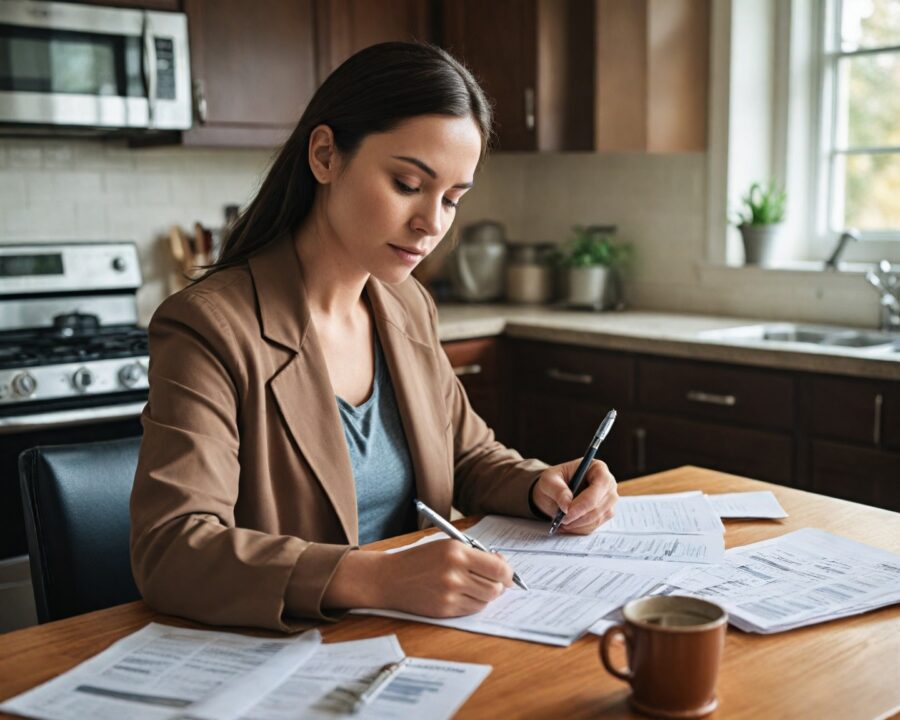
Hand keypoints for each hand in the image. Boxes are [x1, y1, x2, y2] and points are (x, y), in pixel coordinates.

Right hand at [323, 539, 513, 616]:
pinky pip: (471, 610)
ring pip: (485, 600)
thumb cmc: (418, 560)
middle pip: (495, 587)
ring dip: (485, 594)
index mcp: (456, 552)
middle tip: (493, 581)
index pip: (498, 567)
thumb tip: (502, 565)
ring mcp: (449, 594)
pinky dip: (473, 603)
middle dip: (498, 585)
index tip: (508, 574)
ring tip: (473, 586)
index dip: (508, 572)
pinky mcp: (444, 610)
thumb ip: (474, 554)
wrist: (389, 578)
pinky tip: (463, 594)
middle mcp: (455, 573)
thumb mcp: (446, 546)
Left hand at [531, 459, 617, 533]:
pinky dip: (579, 528)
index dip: (586, 500)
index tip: (568, 511)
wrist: (553, 493)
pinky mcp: (604, 515)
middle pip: (601, 504)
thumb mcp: (548, 480)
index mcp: (597, 468)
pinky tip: (567, 524)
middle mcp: (608, 484)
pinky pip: (594, 526)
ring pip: (598, 518)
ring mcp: (608, 501)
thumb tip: (567, 505)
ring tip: (561, 521)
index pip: (601, 484)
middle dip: (580, 516)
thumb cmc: (553, 481)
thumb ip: (557, 490)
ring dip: (578, 524)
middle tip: (562, 519)